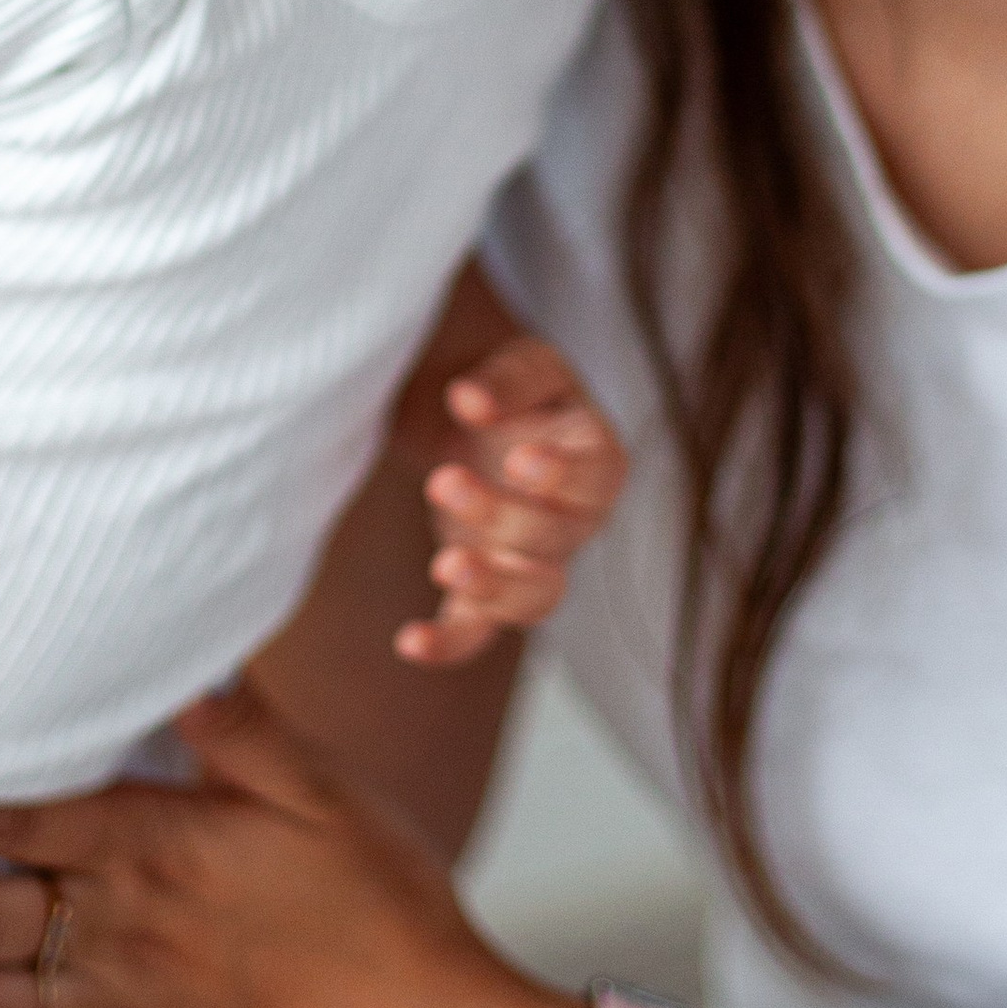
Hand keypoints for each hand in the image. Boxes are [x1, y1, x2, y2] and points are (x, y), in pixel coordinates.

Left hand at [398, 331, 628, 669]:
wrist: (475, 415)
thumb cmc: (513, 388)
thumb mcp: (522, 362)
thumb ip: (507, 377)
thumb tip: (469, 398)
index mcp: (595, 460)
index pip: (598, 476)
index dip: (564, 475)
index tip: (521, 459)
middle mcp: (574, 523)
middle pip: (553, 537)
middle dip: (499, 514)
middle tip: (444, 479)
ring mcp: (532, 565)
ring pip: (533, 598)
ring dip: (493, 588)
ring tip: (445, 565)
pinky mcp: (486, 592)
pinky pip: (477, 633)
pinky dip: (447, 645)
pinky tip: (409, 643)